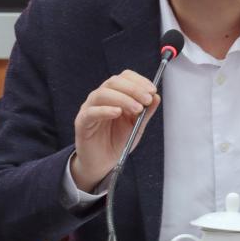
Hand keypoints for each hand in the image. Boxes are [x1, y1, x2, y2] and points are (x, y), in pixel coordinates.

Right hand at [71, 70, 159, 190]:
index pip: (124, 78)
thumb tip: (156, 97)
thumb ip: (146, 112)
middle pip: (113, 82)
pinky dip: (105, 110)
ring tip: (137, 108)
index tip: (152, 90)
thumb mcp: (136, 126)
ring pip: (102, 94)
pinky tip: (117, 112)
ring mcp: (90, 108)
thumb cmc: (117, 141)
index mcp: (114, 95)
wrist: (103, 162)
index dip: (139, 81)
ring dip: (123, 98)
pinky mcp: (82, 122)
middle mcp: (101, 98)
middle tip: (147, 99)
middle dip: (133, 89)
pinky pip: (92, 112)